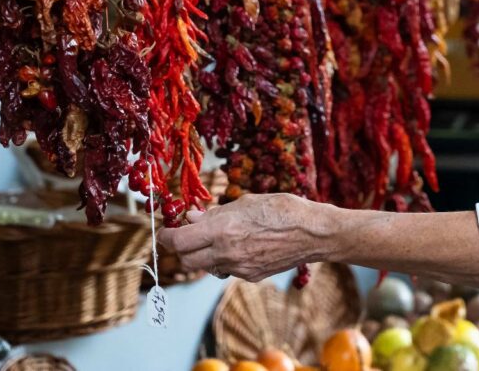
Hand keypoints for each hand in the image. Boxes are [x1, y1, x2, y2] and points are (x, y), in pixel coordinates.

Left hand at [158, 193, 335, 281]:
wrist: (314, 233)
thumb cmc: (282, 209)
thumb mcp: (246, 202)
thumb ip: (215, 214)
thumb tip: (192, 218)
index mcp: (222, 231)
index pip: (179, 242)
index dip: (166, 237)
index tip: (165, 232)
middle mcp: (226, 253)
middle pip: (186, 262)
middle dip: (182, 250)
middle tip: (187, 236)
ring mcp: (239, 268)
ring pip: (208, 266)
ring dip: (205, 255)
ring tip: (221, 238)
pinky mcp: (251, 276)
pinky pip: (229, 269)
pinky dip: (227, 259)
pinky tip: (243, 245)